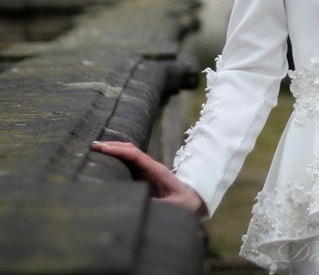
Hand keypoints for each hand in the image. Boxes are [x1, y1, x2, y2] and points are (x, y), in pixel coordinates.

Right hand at [91, 141, 206, 215]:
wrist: (191, 204)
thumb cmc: (183, 206)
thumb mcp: (172, 207)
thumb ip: (158, 207)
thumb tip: (139, 208)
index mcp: (157, 171)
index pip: (136, 155)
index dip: (119, 151)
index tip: (103, 148)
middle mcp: (150, 168)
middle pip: (131, 151)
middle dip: (113, 146)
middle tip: (92, 145)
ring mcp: (146, 173)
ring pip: (128, 157)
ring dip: (113, 152)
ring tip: (94, 150)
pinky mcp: (142, 179)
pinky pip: (128, 167)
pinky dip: (116, 161)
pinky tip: (103, 162)